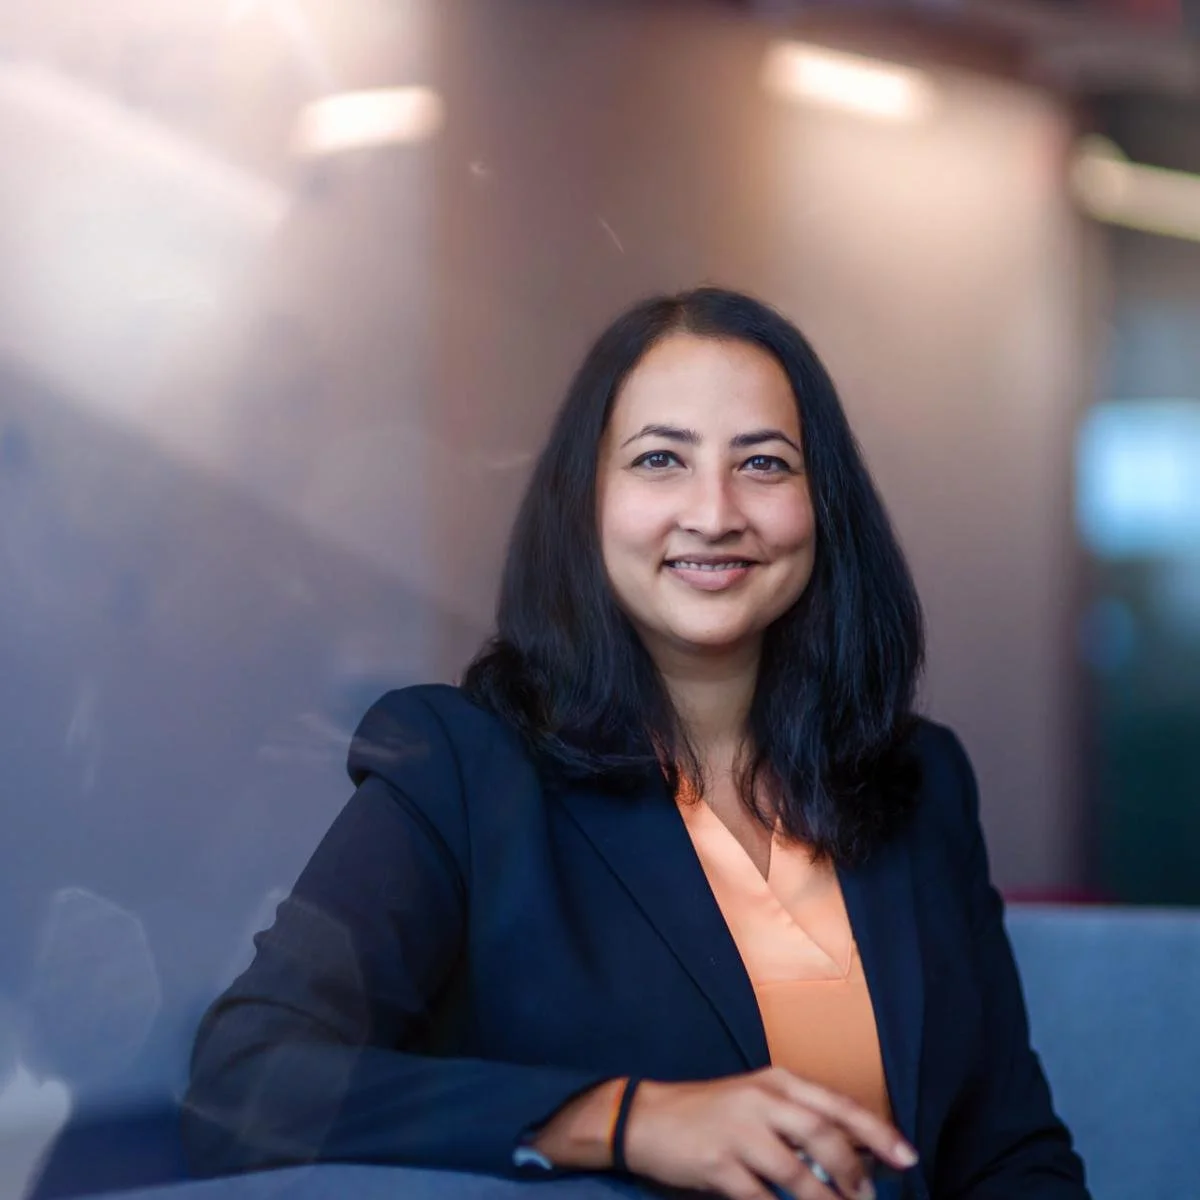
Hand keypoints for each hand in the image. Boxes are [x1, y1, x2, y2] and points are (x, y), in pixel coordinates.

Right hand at [623, 1068, 917, 1199]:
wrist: (647, 1118)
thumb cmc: (712, 1113)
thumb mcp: (757, 1101)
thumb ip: (800, 1119)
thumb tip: (857, 1151)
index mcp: (777, 1081)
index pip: (837, 1104)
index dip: (877, 1131)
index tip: (907, 1158)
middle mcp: (761, 1099)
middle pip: (823, 1134)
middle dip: (856, 1172)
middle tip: (870, 1198)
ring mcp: (739, 1131)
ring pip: (797, 1172)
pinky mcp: (718, 1164)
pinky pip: (762, 1198)